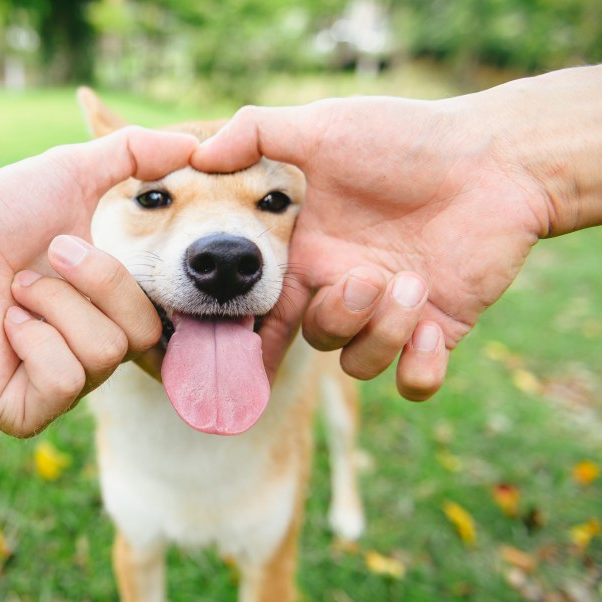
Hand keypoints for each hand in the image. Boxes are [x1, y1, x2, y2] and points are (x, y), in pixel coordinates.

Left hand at [0, 127, 196, 436]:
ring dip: (53, 306)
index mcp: (107, 312)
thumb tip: (195, 145)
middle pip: (138, 334)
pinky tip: (0, 326)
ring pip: (103, 355)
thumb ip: (136, 153)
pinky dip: (31, 341)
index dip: (124, 281)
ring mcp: (59, 387)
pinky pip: (63, 381)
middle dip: (92, 282)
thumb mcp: (72, 173)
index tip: (67, 247)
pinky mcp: (26, 411)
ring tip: (12, 292)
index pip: (156, 315)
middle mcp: (89, 353)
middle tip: (41, 258)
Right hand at [192, 96, 548, 398]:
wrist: (497, 159)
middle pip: (315, 338)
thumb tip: (196, 154)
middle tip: (369, 277)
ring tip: (413, 284)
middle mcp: (345, 287)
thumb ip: (256, 133)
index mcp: (310, 254)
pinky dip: (417, 370)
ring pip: (360, 363)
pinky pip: (414, 381)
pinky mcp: (439, 328)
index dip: (247, 338)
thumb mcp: (323, 127)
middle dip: (336, 319)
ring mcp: (391, 312)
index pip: (264, 310)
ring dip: (383, 333)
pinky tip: (431, 330)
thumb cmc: (408, 140)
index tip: (230, 362)